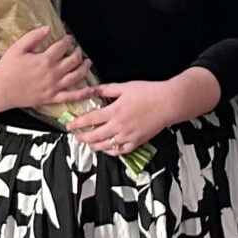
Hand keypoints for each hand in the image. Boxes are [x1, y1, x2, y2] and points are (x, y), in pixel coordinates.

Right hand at [0, 26, 92, 116]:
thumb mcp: (17, 48)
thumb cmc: (7, 69)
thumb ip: (33, 37)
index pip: (62, 46)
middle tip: (77, 49)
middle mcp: (52, 73)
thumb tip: (46, 28)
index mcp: (44, 59)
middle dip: (78, 52)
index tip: (69, 38)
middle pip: (73, 60)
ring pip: (76, 76)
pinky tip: (90, 89)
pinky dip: (82, 93)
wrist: (0, 90)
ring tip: (87, 62)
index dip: (68, 40)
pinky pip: (71, 96)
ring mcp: (54, 86)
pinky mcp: (52, 97)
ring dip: (84, 68)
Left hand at [67, 78, 186, 156]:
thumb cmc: (149, 92)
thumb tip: (91, 89)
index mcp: (115, 110)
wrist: (168, 103)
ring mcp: (128, 136)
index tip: (69, 126)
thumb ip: (106, 89)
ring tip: (88, 143)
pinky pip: (120, 151)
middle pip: (95, 136)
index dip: (78, 123)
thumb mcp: (125, 86)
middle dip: (83, 137)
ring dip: (94, 145)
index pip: (91, 119)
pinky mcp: (137, 142)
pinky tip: (106, 148)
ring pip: (106, 145)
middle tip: (76, 137)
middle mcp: (119, 125)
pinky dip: (111, 151)